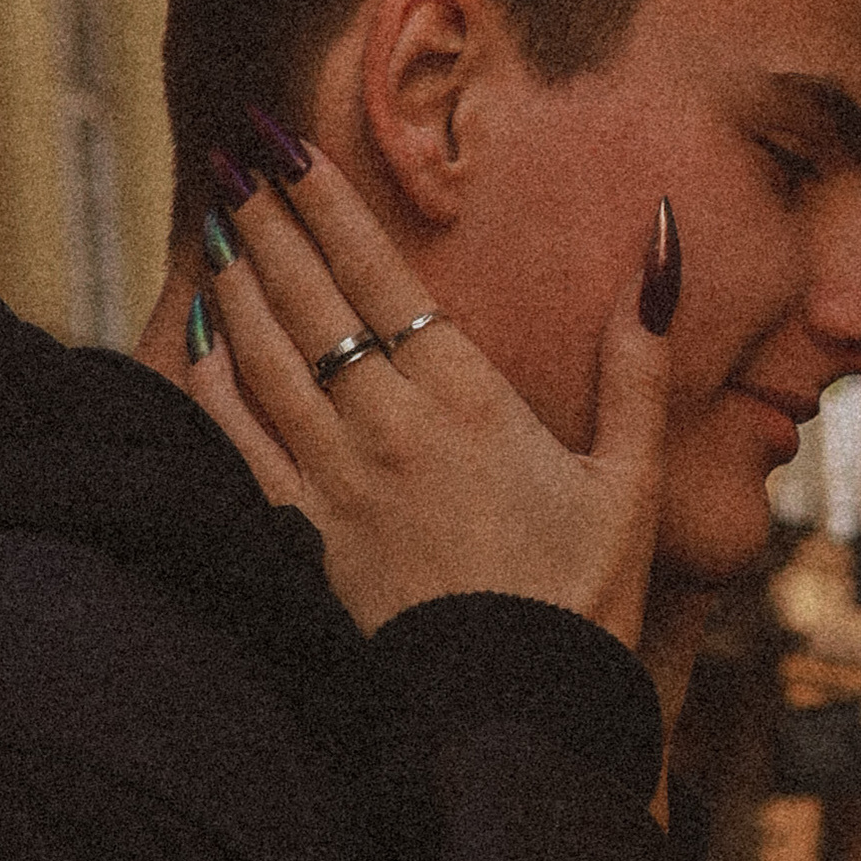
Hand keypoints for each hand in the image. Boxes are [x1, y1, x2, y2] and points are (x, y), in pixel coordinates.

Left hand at [186, 149, 674, 650]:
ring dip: (235, 281)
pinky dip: (212, 378)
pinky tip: (199, 335)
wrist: (515, 715)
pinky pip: (238, 437)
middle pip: (308, 298)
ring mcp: (336, 480)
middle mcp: (388, 425)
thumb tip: (660, 243)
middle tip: (234, 155)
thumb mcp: (630, 478)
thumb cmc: (585, 600)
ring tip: (216, 222)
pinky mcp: (304, 534)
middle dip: (267, 218)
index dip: (325, 200)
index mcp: (467, 397)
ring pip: (262, 355)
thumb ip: (637, 361)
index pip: (376, 271)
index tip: (287, 144)